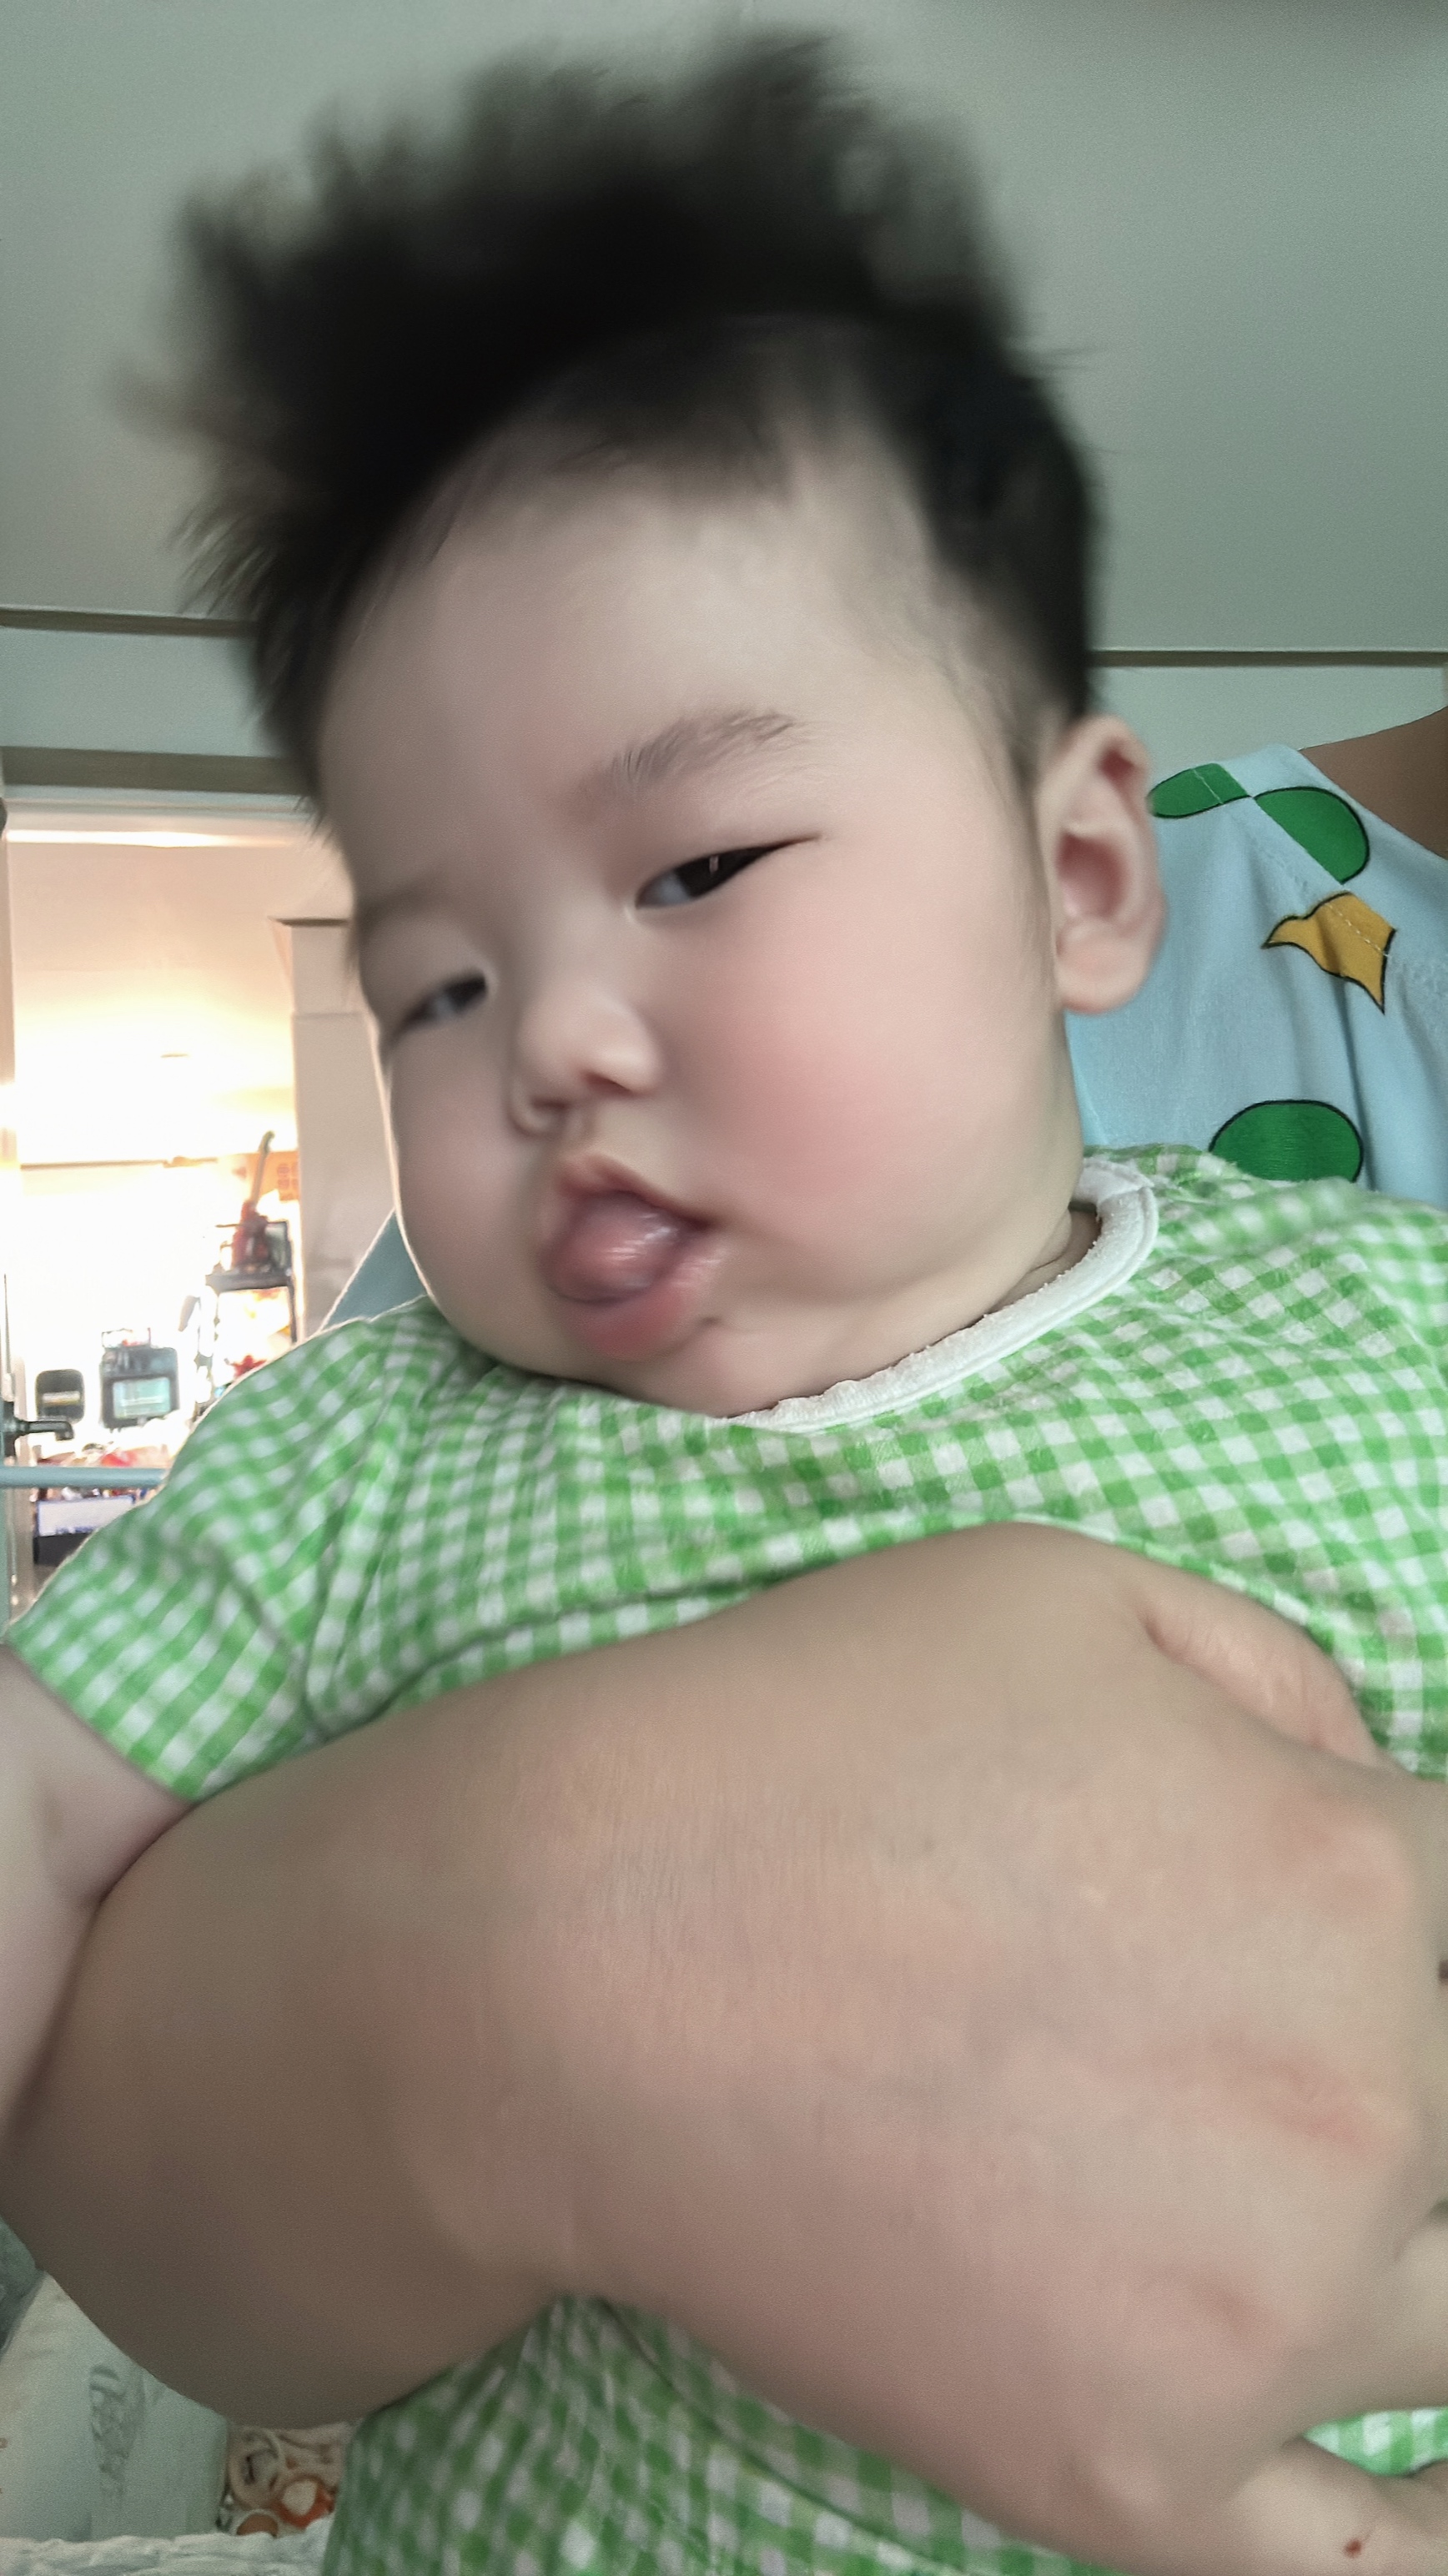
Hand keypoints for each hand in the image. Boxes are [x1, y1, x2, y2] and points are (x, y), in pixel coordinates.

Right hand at [5, 1524, 1447, 2575]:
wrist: (562, 1959)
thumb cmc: (812, 1736)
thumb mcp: (1069, 1597)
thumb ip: (1291, 1689)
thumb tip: (1377, 1801)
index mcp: (1369, 1883)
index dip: (1419, 1893)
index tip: (1363, 1912)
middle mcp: (1365, 2120)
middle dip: (1407, 2065)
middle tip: (1238, 2040)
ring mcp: (1258, 2329)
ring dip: (1406, 2241)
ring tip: (1255, 2172)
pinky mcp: (1129, 2479)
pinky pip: (1366, 2567)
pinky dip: (1429, 2537)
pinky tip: (1429, 2492)